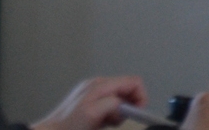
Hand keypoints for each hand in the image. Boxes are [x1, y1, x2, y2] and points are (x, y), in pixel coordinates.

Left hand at [30, 76, 146, 129]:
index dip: (140, 97)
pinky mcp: (90, 101)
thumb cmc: (67, 127)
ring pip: (120, 97)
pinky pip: (110, 104)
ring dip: (120, 111)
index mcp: (100, 85)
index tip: (137, 112)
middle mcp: (98, 85)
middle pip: (128, 89)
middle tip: (120, 120)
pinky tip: (103, 122)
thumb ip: (112, 103)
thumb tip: (123, 103)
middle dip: (129, 105)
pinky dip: (112, 113)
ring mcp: (93, 92)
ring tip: (109, 122)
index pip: (133, 82)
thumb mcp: (93, 114)